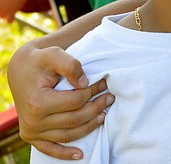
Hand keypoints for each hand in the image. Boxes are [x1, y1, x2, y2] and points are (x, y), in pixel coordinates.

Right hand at [8, 43, 112, 158]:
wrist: (21, 70)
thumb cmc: (40, 61)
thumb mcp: (54, 54)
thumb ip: (71, 65)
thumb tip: (85, 83)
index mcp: (38, 102)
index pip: (76, 101)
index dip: (93, 92)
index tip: (104, 83)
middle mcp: (33, 121)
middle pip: (75, 119)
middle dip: (96, 108)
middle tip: (110, 97)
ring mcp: (31, 131)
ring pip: (68, 134)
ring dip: (89, 127)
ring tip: (104, 114)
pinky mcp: (31, 136)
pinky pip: (50, 149)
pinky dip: (65, 153)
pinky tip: (81, 154)